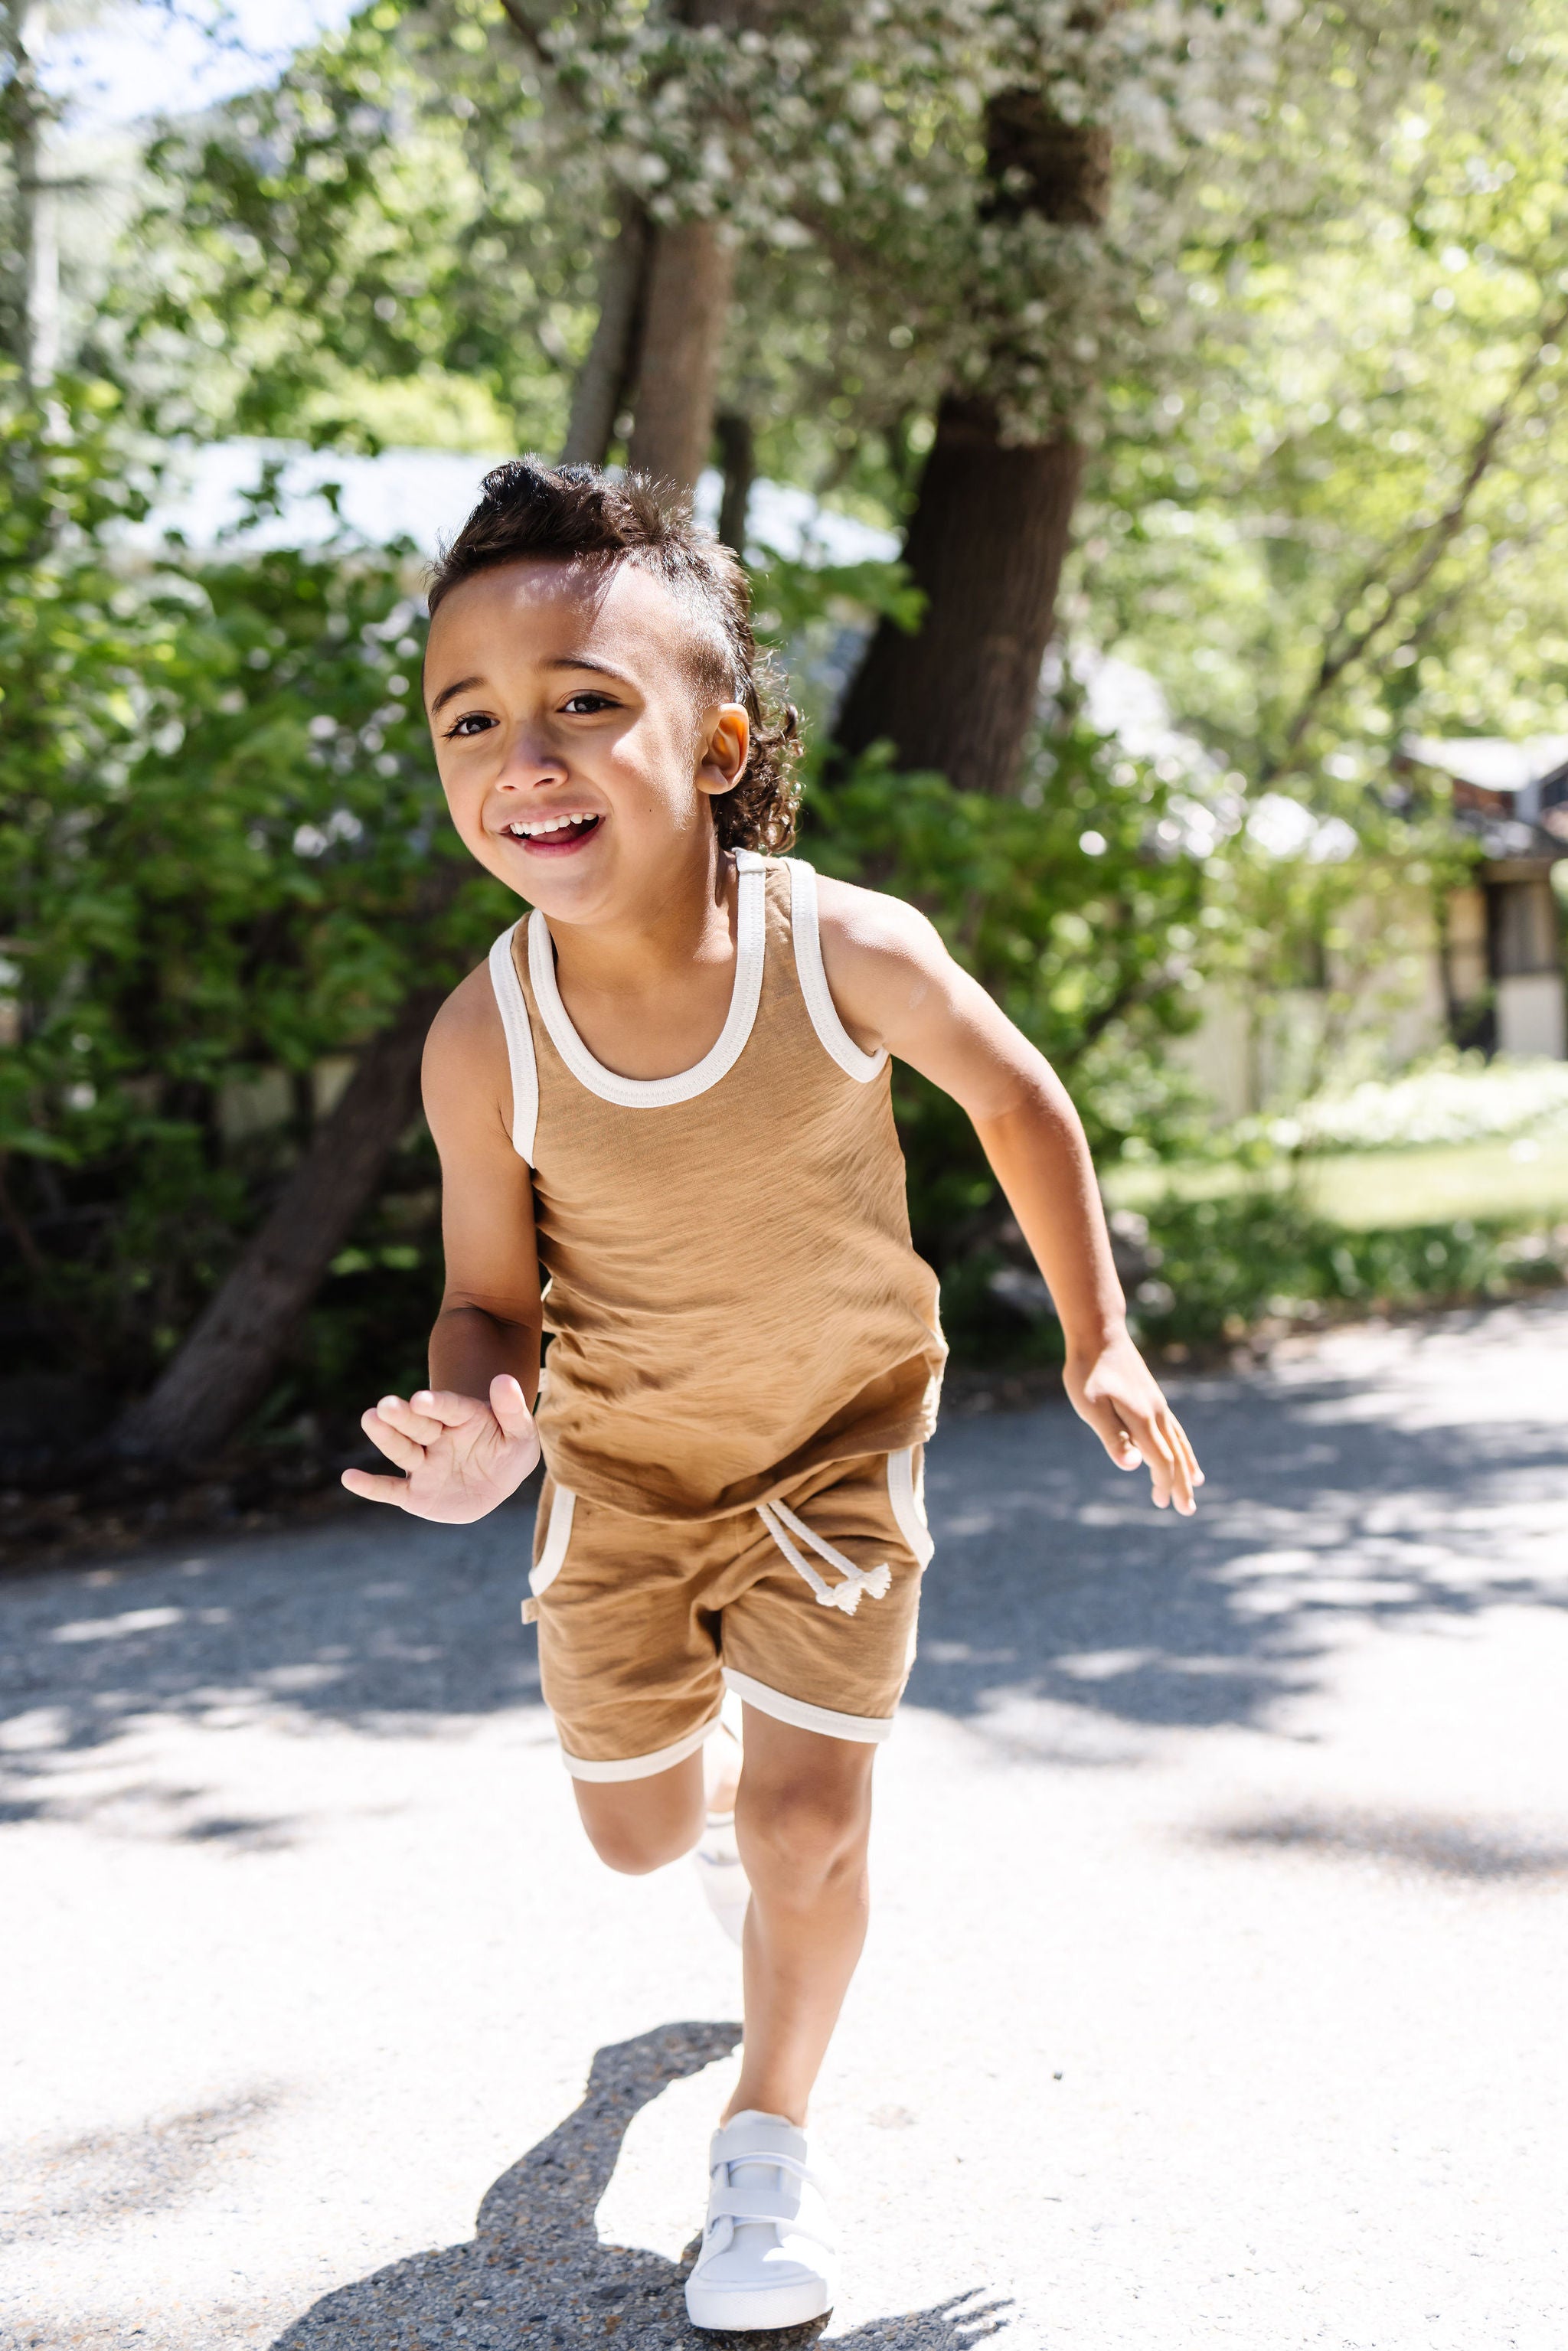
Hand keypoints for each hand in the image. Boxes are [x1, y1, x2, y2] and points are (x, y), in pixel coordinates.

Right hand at [340, 1375, 539, 1522]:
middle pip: (418, 1425)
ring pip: (402, 1450)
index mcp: (462, 1417)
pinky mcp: (414, 1493)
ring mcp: (424, 1464)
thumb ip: (512, 1409)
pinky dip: (371, 1487)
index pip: (448, 1408)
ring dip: (386, 1437)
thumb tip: (505, 1378)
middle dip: (403, 1416)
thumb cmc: (509, 1450)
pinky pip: (391, 1490)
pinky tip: (349, 1478)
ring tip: (369, 1419)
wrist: (496, 1483)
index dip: (436, 1405)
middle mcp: (437, 1436)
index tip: (421, 1399)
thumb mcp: (521, 1433)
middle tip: (386, 1405)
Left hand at [1064, 1327, 1202, 1514]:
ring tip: (1197, 1481)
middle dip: (1181, 1483)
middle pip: (1175, 1455)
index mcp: (1142, 1421)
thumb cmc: (1088, 1371)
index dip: (1164, 1484)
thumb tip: (1133, 1467)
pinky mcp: (1152, 1396)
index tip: (1163, 1504)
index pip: (1161, 1461)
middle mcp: (1156, 1414)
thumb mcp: (1091, 1407)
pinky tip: (1178, 1446)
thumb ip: (1112, 1437)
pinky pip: (1174, 1427)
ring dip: (1187, 1464)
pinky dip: (1181, 1443)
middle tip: (1187, 1509)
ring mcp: (1157, 1404)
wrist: (1098, 1332)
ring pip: (1179, 1440)